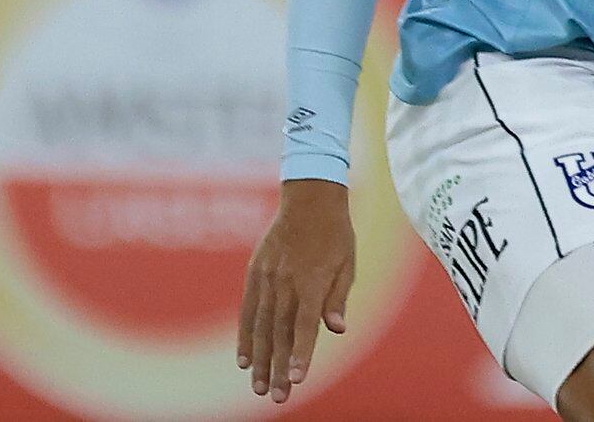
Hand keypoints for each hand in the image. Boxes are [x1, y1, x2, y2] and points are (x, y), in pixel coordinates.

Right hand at [235, 179, 354, 405]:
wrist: (310, 197)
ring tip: (260, 387)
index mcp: (313, 280)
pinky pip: (248, 311)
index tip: (298, 379)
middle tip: (277, 397)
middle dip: (278, 367)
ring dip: (260, 359)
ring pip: (261, 326)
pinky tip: (244, 360)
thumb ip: (339, 297)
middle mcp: (286, 282)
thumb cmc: (336, 232)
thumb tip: (337, 329)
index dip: (301, 353)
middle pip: (280, 332)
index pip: (304, 324)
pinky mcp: (254, 274)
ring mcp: (267, 278)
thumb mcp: (348, 262)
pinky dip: (245, 337)